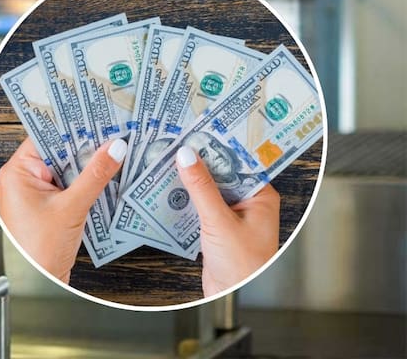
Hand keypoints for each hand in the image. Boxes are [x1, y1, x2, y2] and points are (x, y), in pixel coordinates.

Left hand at [0, 137, 126, 282]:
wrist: (40, 284)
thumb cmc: (39, 251)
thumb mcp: (72, 207)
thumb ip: (94, 176)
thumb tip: (112, 149)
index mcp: (17, 172)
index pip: (44, 138)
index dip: (70, 128)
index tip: (93, 118)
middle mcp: (22, 180)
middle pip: (57, 153)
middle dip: (84, 148)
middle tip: (111, 134)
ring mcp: (35, 194)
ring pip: (66, 170)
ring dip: (87, 167)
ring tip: (113, 154)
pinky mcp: (48, 207)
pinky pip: (68, 186)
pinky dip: (86, 184)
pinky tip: (106, 180)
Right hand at [176, 146, 280, 297]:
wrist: (231, 299)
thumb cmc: (242, 266)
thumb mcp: (219, 222)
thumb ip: (202, 187)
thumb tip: (187, 156)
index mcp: (261, 197)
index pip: (240, 161)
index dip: (220, 145)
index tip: (199, 129)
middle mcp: (248, 202)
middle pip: (221, 172)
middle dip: (199, 160)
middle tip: (177, 140)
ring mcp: (231, 214)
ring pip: (208, 187)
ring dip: (189, 178)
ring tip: (167, 159)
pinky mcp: (215, 225)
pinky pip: (199, 203)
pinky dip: (184, 196)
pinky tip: (168, 187)